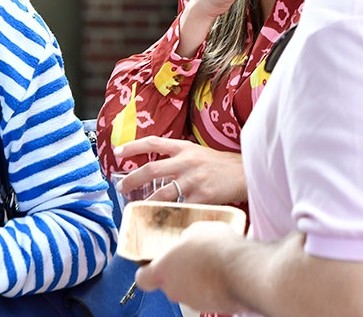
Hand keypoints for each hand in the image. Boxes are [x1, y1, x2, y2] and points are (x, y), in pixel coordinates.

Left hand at [114, 136, 246, 204]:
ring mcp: (194, 179)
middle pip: (151, 169)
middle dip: (132, 180)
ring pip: (162, 193)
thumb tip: (153, 169)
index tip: (117, 152)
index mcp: (183, 148)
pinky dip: (168, 215)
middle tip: (121, 188)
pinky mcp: (202, 197)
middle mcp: (186, 161)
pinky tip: (160, 221)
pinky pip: (180, 209)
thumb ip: (177, 157)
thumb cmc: (220, 165)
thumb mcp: (197, 153)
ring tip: (136, 208)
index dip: (133, 146)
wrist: (245, 173)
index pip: (153, 142)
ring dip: (145, 203)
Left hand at [135, 221, 244, 313]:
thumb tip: (189, 240)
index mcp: (162, 271)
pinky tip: (224, 271)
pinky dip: (213, 285)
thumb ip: (185, 239)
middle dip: (179, 270)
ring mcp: (193, 301)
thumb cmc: (215, 249)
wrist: (242, 270)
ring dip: (198, 277)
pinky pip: (208, 294)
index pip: (143, 278)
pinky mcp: (213, 307)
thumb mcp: (195, 230)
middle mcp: (174, 290)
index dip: (147, 271)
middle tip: (192, 256)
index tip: (153, 264)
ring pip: (190, 289)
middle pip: (169, 282)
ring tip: (213, 261)